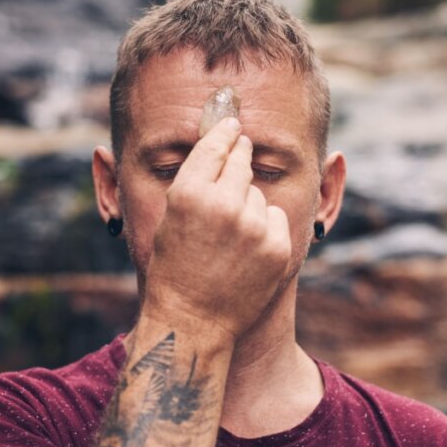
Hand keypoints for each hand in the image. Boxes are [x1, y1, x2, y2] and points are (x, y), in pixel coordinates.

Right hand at [142, 117, 291, 338]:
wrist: (192, 320)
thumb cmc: (173, 267)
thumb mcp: (170, 216)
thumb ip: (195, 179)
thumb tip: (223, 140)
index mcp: (188, 194)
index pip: (215, 145)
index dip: (224, 132)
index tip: (233, 125)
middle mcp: (223, 205)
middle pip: (241, 161)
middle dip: (240, 157)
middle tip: (239, 157)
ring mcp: (253, 227)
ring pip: (258, 194)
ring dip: (248, 203)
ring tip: (230, 234)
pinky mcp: (276, 247)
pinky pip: (274, 218)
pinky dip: (264, 227)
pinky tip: (246, 248)